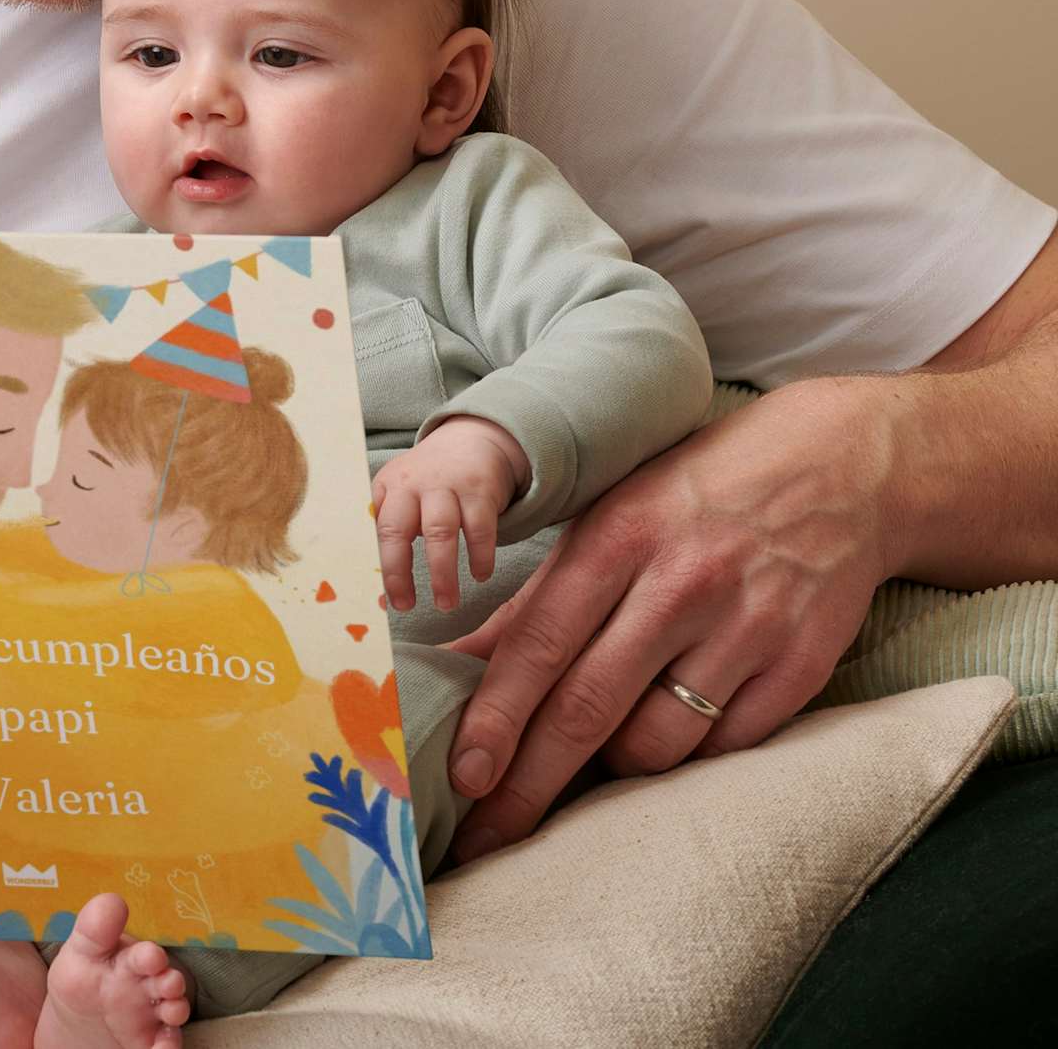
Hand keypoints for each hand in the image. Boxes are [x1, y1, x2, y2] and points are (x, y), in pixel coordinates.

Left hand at [374, 418, 525, 613]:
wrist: (472, 440)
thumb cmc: (428, 482)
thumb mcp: (401, 493)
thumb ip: (389, 532)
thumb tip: (379, 592)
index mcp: (387, 487)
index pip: (374, 530)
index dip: (376, 566)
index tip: (382, 601)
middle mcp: (412, 484)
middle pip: (397, 529)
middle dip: (398, 572)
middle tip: (405, 606)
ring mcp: (446, 485)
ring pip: (439, 532)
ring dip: (442, 572)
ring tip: (447, 604)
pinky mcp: (480, 490)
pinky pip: (479, 528)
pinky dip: (480, 556)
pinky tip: (480, 575)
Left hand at [441, 377, 893, 861]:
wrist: (840, 464)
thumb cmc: (697, 492)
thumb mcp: (608, 517)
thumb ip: (539, 596)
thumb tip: (460, 664)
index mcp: (618, 538)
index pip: (540, 644)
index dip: (496, 718)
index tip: (462, 777)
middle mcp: (680, 585)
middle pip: (588, 708)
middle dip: (529, 784)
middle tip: (487, 835)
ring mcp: (746, 629)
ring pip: (656, 745)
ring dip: (612, 768)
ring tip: (598, 754)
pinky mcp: (801, 666)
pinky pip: (723, 749)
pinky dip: (687, 757)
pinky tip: (672, 735)